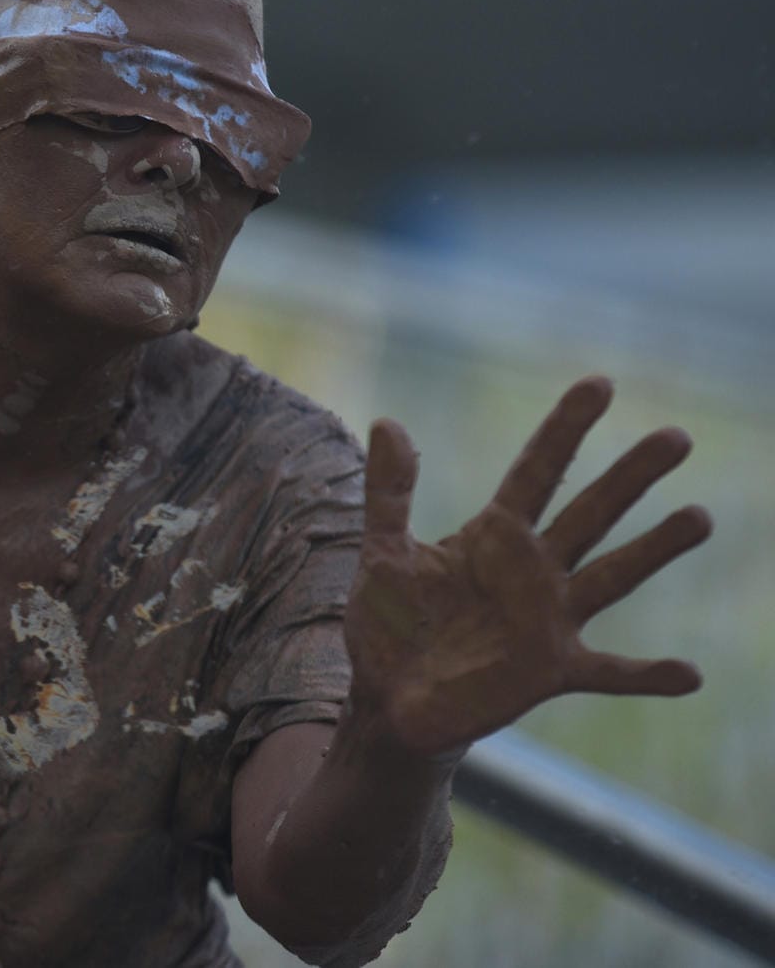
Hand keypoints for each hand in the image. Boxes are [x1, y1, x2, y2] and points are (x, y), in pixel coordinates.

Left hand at [343, 376, 709, 761]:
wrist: (388, 698)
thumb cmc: (390, 623)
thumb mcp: (383, 552)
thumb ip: (389, 493)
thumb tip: (389, 421)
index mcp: (493, 536)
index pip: (537, 470)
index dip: (566, 428)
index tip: (601, 383)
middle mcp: (531, 571)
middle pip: (590, 512)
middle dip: (629, 475)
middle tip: (677, 436)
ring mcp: (547, 620)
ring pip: (612, 576)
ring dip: (654, 549)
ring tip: (700, 516)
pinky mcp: (549, 670)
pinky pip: (608, 673)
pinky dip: (646, 675)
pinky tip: (689, 675)